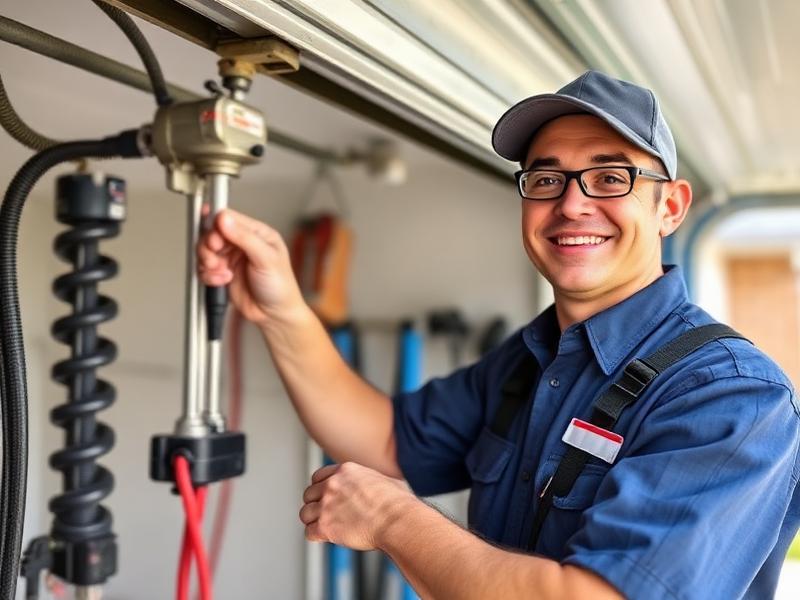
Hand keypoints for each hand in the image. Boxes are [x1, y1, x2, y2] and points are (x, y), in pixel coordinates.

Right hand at [197, 209, 306, 326]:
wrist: (274, 314)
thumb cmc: (280, 286)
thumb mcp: (266, 258)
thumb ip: (245, 238)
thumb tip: (225, 220)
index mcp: (257, 233)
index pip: (229, 218)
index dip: (217, 226)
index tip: (216, 240)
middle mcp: (242, 243)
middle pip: (212, 233)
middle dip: (210, 246)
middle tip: (216, 258)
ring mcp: (231, 258)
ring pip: (205, 250)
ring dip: (208, 262)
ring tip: (221, 272)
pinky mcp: (222, 273)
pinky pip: (204, 268)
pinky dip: (208, 275)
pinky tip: (222, 281)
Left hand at [300, 462, 415, 550]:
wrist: (397, 520)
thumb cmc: (397, 504)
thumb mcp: (384, 480)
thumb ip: (373, 481)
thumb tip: (382, 486)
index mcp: (345, 471)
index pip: (318, 477)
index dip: (320, 489)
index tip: (324, 497)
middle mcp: (332, 485)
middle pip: (308, 494)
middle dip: (315, 505)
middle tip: (325, 514)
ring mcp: (326, 506)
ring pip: (305, 514)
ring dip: (313, 521)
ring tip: (325, 527)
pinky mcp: (325, 526)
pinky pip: (309, 533)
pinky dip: (316, 537)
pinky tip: (325, 538)